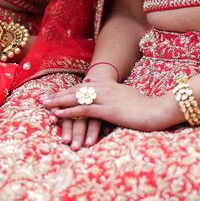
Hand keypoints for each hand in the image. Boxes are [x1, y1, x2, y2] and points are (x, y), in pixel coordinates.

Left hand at [42, 79, 177, 141]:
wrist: (158, 110)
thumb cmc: (146, 107)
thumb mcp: (129, 98)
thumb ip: (116, 97)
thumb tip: (110, 101)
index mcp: (109, 85)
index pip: (83, 87)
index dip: (67, 91)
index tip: (54, 95)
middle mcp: (104, 88)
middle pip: (75, 90)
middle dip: (57, 95)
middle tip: (41, 99)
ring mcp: (105, 98)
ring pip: (76, 98)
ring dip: (58, 102)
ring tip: (44, 105)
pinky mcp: (107, 109)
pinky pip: (83, 110)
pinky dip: (68, 111)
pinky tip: (57, 114)